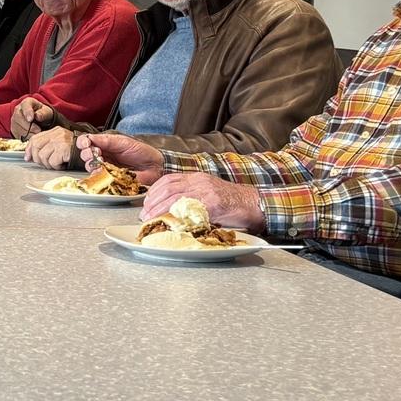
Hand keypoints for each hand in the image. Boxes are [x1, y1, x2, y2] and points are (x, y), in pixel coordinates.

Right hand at [9, 97, 57, 138]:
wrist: (39, 121)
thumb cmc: (43, 114)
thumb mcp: (47, 112)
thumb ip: (44, 113)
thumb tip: (38, 116)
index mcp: (27, 103)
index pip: (25, 106)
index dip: (27, 112)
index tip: (31, 119)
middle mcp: (18, 110)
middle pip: (18, 117)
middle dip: (28, 126)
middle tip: (38, 130)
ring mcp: (14, 120)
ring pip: (17, 127)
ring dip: (28, 133)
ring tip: (37, 134)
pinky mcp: (14, 129)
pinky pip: (18, 134)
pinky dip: (26, 137)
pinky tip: (32, 136)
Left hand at [24, 126, 75, 168]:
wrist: (94, 152)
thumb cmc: (77, 152)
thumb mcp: (60, 145)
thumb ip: (46, 147)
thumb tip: (29, 156)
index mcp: (55, 131)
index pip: (35, 138)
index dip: (29, 149)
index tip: (28, 158)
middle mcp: (57, 134)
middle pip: (36, 147)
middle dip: (38, 159)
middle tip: (46, 164)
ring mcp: (61, 141)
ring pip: (42, 156)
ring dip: (48, 164)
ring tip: (56, 164)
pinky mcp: (65, 149)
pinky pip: (52, 161)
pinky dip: (56, 166)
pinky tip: (62, 165)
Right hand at [77, 132, 165, 180]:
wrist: (154, 166)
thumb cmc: (142, 152)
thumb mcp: (124, 142)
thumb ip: (107, 140)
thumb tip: (90, 138)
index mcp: (105, 145)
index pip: (88, 142)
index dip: (84, 142)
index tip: (87, 144)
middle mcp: (104, 156)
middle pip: (85, 155)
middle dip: (86, 153)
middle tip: (94, 153)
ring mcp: (106, 168)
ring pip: (90, 167)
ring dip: (91, 164)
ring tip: (100, 162)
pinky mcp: (110, 179)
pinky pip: (98, 178)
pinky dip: (97, 175)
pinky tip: (102, 172)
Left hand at [139, 173, 266, 233]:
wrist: (256, 205)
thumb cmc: (234, 203)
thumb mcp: (209, 194)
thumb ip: (191, 198)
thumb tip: (170, 211)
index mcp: (197, 178)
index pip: (168, 180)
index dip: (154, 192)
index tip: (146, 203)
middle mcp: (200, 181)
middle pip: (168, 188)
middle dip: (152, 202)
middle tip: (144, 215)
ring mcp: (206, 191)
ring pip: (175, 197)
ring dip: (159, 210)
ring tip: (151, 220)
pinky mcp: (213, 204)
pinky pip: (191, 209)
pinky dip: (176, 216)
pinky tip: (169, 223)